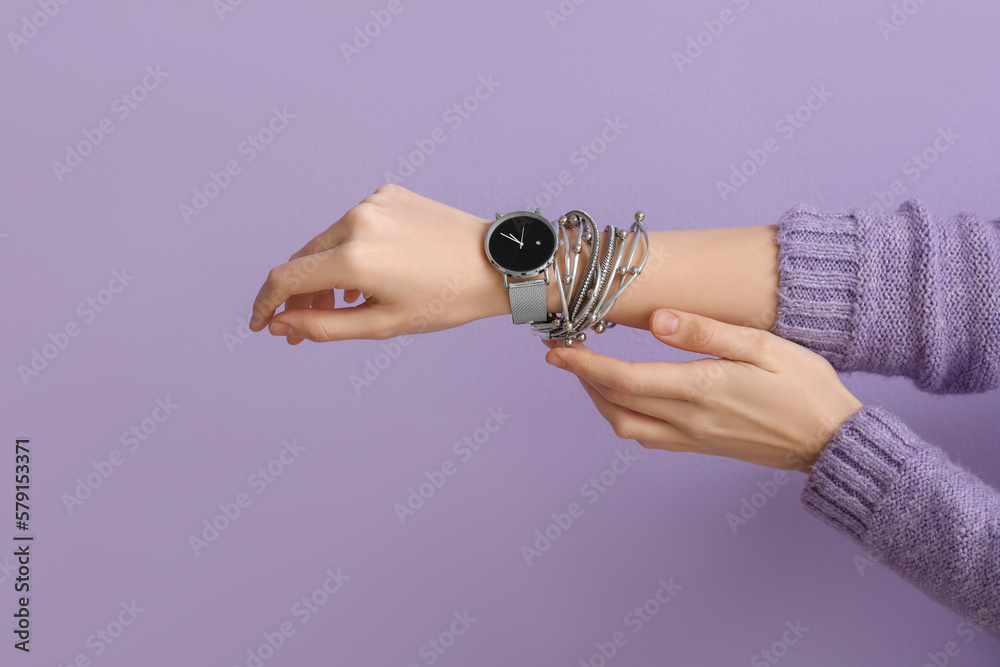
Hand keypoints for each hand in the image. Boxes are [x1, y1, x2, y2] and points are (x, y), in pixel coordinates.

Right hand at [249, 184, 503, 342]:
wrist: (497, 263)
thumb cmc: (445, 300)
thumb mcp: (383, 324)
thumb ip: (324, 326)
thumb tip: (282, 324)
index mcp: (354, 258)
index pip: (285, 278)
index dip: (265, 304)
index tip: (260, 325)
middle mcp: (357, 221)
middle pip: (304, 259)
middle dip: (297, 296)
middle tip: (300, 327)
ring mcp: (372, 202)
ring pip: (327, 242)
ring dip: (324, 274)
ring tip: (339, 306)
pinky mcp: (388, 193)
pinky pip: (354, 225)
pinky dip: (350, 251)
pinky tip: (365, 277)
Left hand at [542, 309, 862, 471]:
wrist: (830, 441)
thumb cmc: (805, 386)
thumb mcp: (762, 346)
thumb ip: (706, 332)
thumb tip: (657, 318)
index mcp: (700, 389)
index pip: (624, 379)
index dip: (583, 363)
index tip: (557, 347)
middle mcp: (688, 419)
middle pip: (614, 403)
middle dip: (582, 377)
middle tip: (563, 350)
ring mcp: (692, 437)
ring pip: (625, 425)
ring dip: (598, 398)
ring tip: (589, 369)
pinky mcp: (699, 446)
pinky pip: (646, 435)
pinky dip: (623, 414)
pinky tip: (625, 395)